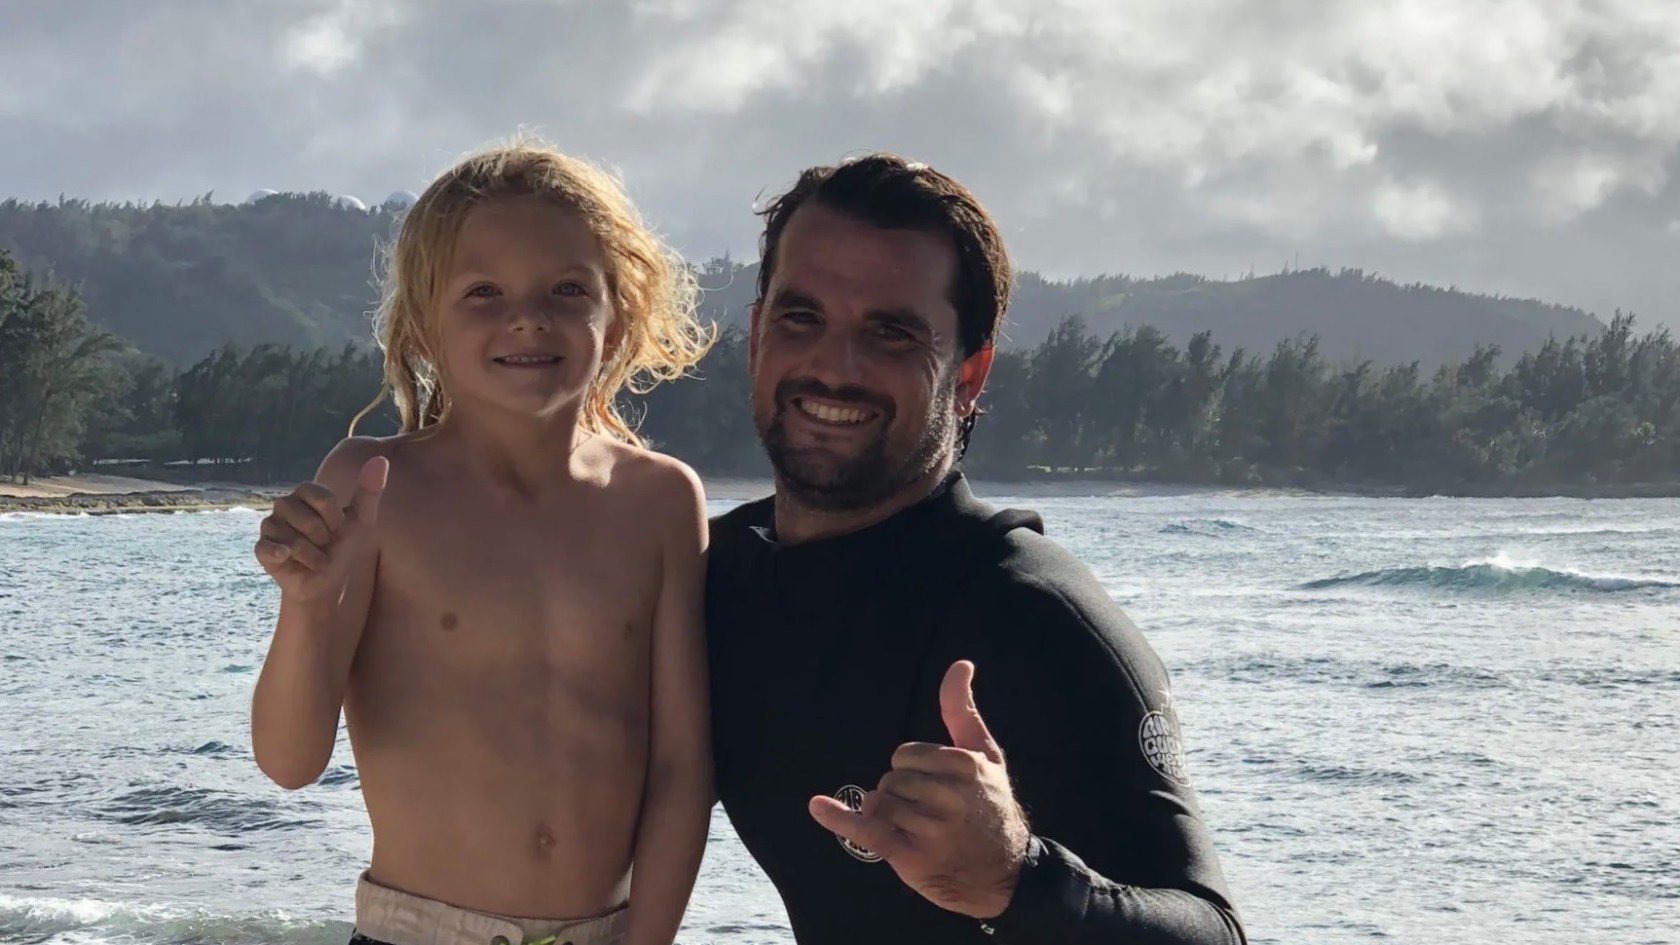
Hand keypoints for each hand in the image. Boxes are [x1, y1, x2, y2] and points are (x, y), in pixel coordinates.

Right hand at [254, 456, 387, 603]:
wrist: (328, 582)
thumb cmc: (343, 548)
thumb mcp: (362, 520)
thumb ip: (369, 491)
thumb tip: (380, 459)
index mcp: (306, 493)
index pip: (322, 497)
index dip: (335, 518)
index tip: (338, 528)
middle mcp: (284, 505)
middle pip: (307, 518)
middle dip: (324, 538)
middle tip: (324, 544)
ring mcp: (270, 526)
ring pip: (292, 539)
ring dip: (313, 555)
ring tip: (314, 557)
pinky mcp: (262, 548)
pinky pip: (267, 548)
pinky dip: (280, 554)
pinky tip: (286, 557)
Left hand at [809, 660, 1030, 918]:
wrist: (1004, 872)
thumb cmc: (991, 806)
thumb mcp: (985, 755)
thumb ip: (962, 709)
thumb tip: (960, 664)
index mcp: (963, 765)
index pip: (904, 755)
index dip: (913, 771)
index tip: (937, 788)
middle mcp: (948, 796)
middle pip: (890, 779)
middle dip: (902, 795)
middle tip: (932, 815)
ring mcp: (929, 828)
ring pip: (877, 803)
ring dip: (888, 816)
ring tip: (920, 831)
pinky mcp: (911, 855)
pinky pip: (867, 830)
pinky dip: (839, 818)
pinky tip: (818, 806)